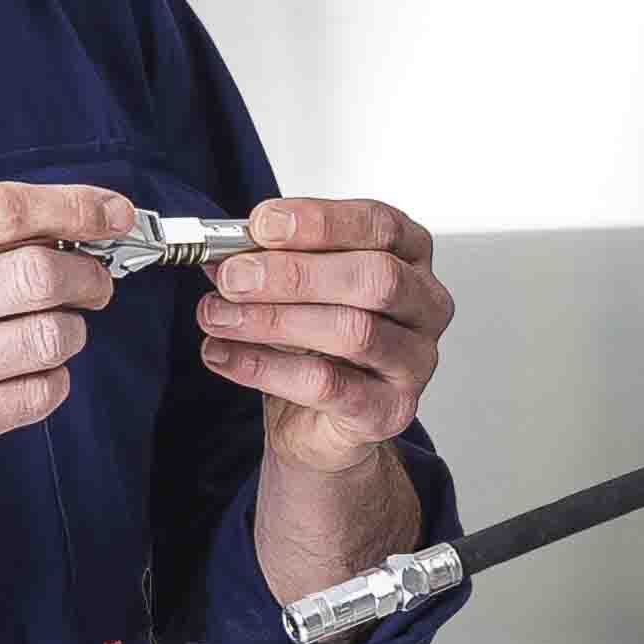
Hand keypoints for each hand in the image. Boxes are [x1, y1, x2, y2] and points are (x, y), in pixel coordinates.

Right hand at [0, 179, 130, 525]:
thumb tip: (28, 223)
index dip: (73, 206)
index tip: (113, 212)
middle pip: (35, 271)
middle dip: (88, 275)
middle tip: (96, 281)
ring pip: (44, 338)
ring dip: (71, 332)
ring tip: (57, 331)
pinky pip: (30, 398)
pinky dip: (50, 382)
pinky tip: (33, 375)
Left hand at [198, 195, 450, 485]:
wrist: (318, 422)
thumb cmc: (315, 344)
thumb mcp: (293, 289)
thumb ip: (268, 263)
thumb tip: (224, 253)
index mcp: (410, 257)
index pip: (379, 225)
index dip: (320, 221)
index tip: (262, 224)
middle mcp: (426, 306)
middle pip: (376, 278)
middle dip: (295, 274)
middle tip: (233, 277)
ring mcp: (416, 361)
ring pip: (353, 332)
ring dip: (272, 320)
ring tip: (217, 317)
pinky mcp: (390, 409)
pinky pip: (328, 385)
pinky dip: (266, 368)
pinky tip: (224, 356)